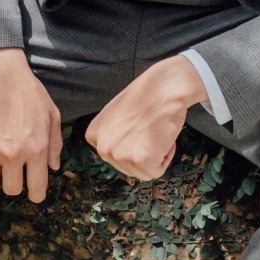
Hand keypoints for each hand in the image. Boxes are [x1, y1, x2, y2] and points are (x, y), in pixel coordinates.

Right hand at [0, 49, 62, 200]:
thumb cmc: (29, 92)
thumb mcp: (52, 115)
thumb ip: (55, 143)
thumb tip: (53, 167)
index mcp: (36, 148)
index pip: (36, 188)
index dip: (36, 195)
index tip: (35, 194)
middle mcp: (13, 154)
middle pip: (12, 189)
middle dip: (16, 184)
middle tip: (16, 172)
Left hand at [85, 55, 207, 180]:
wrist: (164, 88)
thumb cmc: (147, 96)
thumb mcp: (116, 115)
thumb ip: (114, 136)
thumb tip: (124, 153)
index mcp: (94, 136)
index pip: (116, 156)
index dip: (134, 143)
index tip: (140, 126)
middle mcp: (102, 148)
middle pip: (128, 168)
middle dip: (144, 153)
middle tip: (152, 129)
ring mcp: (119, 155)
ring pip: (144, 172)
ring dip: (156, 156)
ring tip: (157, 132)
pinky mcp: (140, 160)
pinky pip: (158, 170)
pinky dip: (166, 156)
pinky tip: (163, 136)